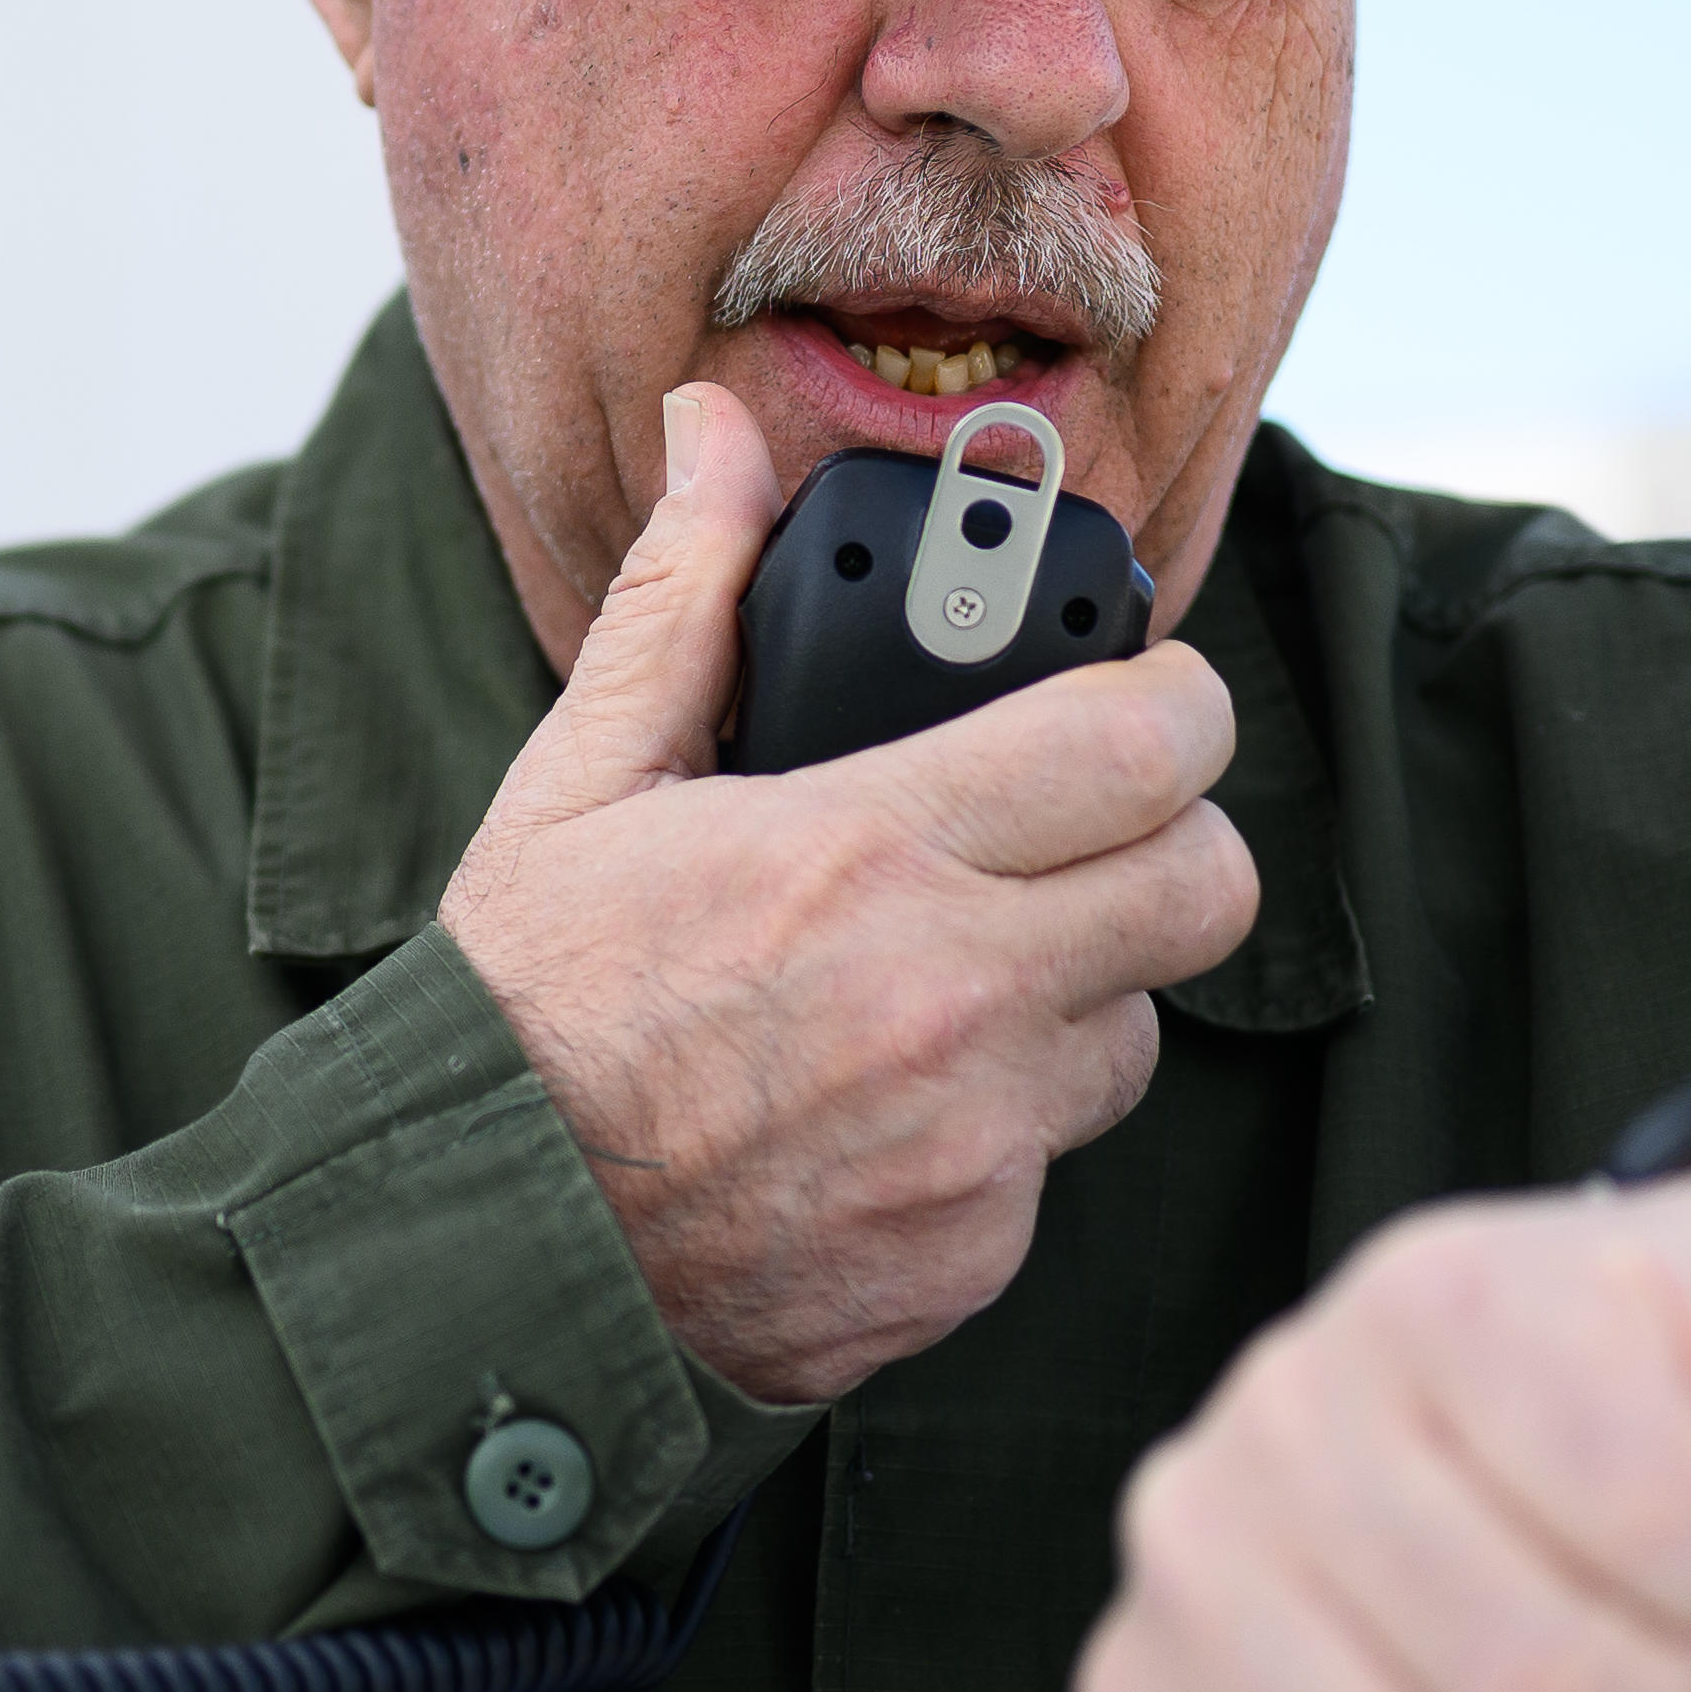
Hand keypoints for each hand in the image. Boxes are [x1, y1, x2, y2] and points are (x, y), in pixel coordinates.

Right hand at [439, 383, 1263, 1408]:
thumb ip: (684, 600)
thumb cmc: (524, 1010)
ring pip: (1135, 1033)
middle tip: (1093, 838)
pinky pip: (1048, 1167)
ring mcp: (973, 1143)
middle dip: (1170, 845)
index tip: (1147, 702)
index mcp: (866, 853)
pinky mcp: (970, 1256)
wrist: (480, 1252)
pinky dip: (988, 1136)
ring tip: (941, 992)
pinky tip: (872, 1116)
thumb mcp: (581, 783)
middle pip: (1210, 888)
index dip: (1178, 705)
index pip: (1148, 743)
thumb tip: (712, 435)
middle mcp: (950, 1000)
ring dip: (1074, 1002)